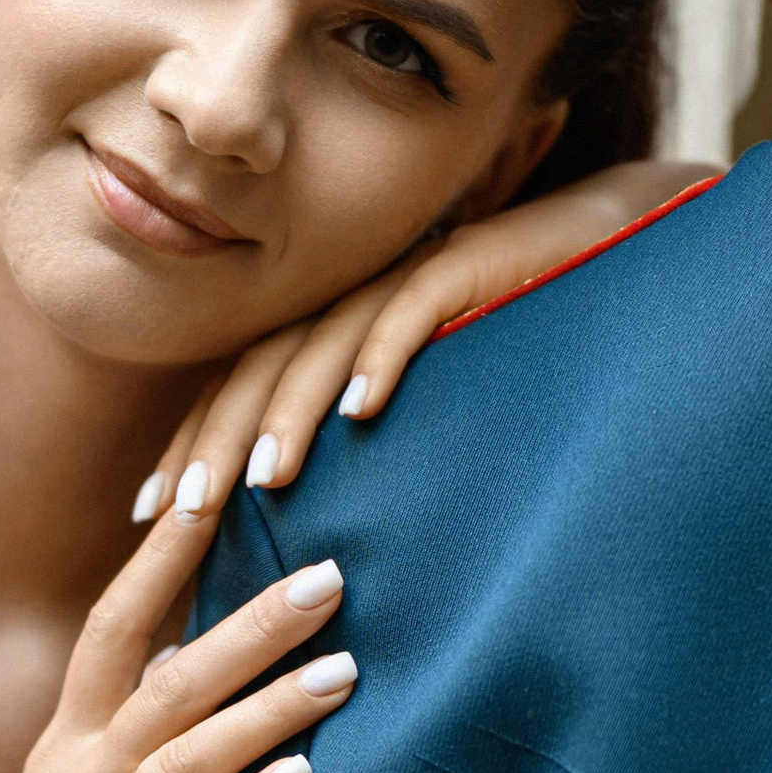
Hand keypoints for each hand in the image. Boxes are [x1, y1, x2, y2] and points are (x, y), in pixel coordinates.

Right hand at [0, 504, 353, 772]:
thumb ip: (108, 756)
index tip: (211, 485)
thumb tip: (175, 684)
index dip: (162, 557)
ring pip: (187, 752)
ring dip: (269, 707)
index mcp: (61, 752)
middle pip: (168, 676)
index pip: (113, 627)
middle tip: (330, 575)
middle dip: (251, 623)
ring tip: (344, 671)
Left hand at [133, 155, 719, 517]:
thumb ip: (386, 441)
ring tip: (262, 480)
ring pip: (326, 343)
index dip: (196, 441)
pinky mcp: (470, 261)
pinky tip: (363, 410)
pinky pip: (415, 309)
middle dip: (218, 439)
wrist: (617, 241)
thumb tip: (329, 531)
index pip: (245, 383)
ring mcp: (410, 275)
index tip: (154, 514)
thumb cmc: (528, 331)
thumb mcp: (441, 396)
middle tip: (180, 512)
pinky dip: (386, 357)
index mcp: (341, 325)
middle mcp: (360, 296)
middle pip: (265, 365)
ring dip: (289, 411)